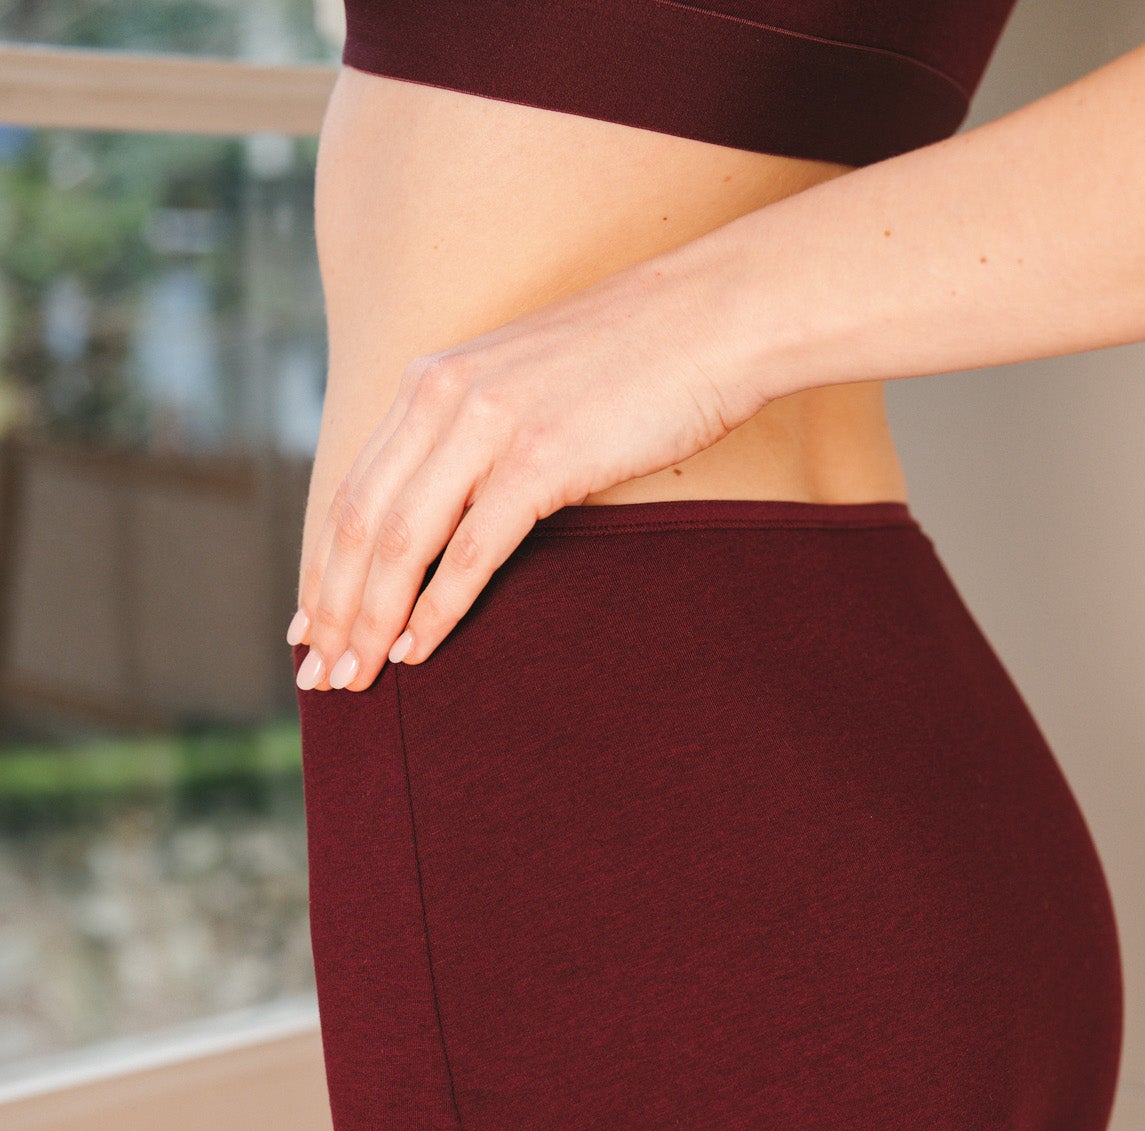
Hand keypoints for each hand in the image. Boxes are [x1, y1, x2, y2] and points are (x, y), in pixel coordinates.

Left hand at [289, 248, 760, 691]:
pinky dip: (436, 609)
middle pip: (360, 524)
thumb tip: (459, 509)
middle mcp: (444, 397)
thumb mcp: (530, 388)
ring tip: (357, 678)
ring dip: (372, 620)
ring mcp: (489, 427)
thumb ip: (480, 437)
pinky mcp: (539, 459)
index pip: (353, 492)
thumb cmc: (637, 363)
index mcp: (433, 382)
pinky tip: (417, 651)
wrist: (715, 317)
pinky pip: (469, 551)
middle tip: (319, 675)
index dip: (322, 569)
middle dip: (333, 609)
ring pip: (400, 542)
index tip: (308, 629)